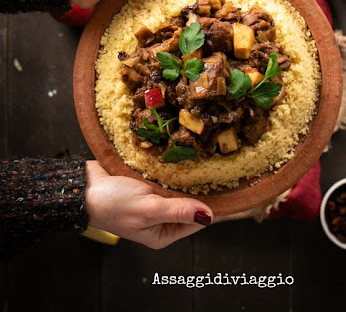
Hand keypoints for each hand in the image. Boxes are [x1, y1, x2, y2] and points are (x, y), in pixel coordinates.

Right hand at [84, 161, 212, 248]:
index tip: (218, 183)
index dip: (207, 204)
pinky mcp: (146, 183)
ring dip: (182, 175)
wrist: (83, 186)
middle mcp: (160, 219)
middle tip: (206, 166)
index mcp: (162, 233)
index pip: (196, 221)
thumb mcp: (148, 208)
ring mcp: (153, 200)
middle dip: (195, 187)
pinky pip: (165, 176)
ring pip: (178, 187)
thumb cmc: (112, 203)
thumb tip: (209, 217)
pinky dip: (169, 168)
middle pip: (189, 203)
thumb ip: (178, 211)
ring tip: (189, 158)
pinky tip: (172, 157)